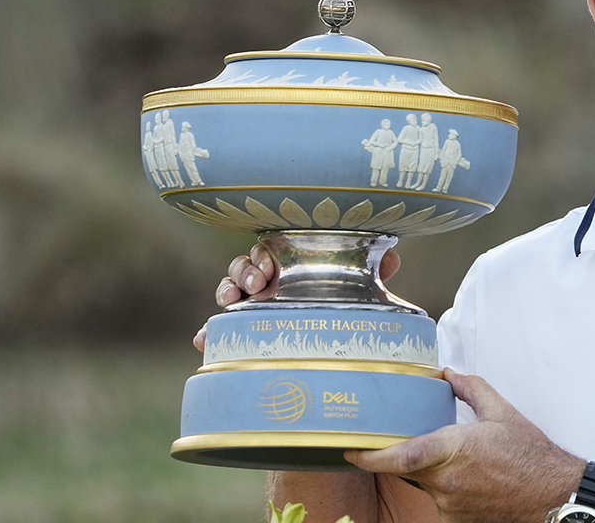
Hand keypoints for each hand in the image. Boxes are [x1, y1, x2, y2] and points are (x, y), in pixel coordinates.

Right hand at [192, 243, 401, 350]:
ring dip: (226, 291)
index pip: (267, 252)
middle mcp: (268, 283)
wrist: (335, 336)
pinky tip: (202, 341)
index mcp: (290, 267)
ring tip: (231, 301)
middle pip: (242, 267)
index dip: (263, 257)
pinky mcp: (244, 329)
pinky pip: (220, 328)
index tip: (269, 270)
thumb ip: (373, 272)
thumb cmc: (340, 301)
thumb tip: (392, 258)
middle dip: (244, 273)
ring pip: (229, 289)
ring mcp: (254, 305)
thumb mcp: (357, 287)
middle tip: (257, 285)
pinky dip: (209, 332)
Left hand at [345, 369, 583, 522]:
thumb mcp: (502, 412)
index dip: (369, 455)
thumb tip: (449, 374)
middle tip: (396, 440)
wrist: (553, 494)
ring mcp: (450, 505)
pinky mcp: (457, 520)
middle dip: (400, 454)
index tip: (350, 448)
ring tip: (462, 462)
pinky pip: (439, 500)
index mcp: (454, 449)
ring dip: (430, 471)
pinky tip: (471, 480)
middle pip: (406, 468)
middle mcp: (447, 481)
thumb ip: (471, 389)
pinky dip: (446, 488)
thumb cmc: (530, 455)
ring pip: (424, 484)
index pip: (401, 456)